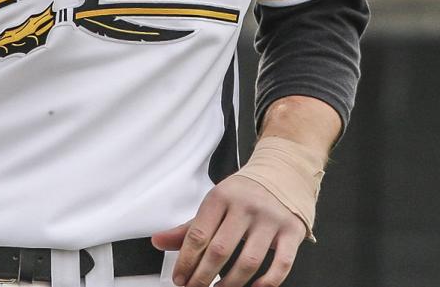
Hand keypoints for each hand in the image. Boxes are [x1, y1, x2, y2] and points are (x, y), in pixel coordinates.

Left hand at [152, 174, 305, 286]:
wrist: (283, 173)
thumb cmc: (244, 193)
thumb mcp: (214, 203)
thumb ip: (189, 227)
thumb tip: (158, 242)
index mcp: (221, 197)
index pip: (198, 234)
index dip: (186, 261)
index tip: (179, 278)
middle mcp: (245, 206)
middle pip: (220, 250)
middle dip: (203, 275)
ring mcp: (270, 219)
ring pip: (248, 261)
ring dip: (231, 283)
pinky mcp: (292, 231)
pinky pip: (281, 264)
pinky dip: (267, 282)